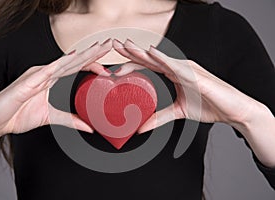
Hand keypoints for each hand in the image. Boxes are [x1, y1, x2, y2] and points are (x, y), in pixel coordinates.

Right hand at [0, 39, 112, 141]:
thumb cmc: (17, 115)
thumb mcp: (49, 117)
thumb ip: (69, 120)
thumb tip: (88, 127)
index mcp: (50, 79)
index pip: (75, 68)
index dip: (91, 64)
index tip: (108, 67)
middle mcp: (45, 73)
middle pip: (73, 61)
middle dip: (92, 53)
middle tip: (109, 44)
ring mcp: (36, 75)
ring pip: (64, 62)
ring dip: (82, 54)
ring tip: (98, 48)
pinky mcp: (27, 82)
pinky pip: (46, 71)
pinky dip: (60, 65)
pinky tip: (72, 58)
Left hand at [112, 39, 262, 132]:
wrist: (234, 111)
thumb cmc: (210, 106)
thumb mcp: (179, 112)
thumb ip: (160, 117)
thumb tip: (141, 128)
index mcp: (174, 73)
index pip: (148, 66)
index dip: (131, 64)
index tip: (114, 68)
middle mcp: (178, 68)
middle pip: (151, 58)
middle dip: (131, 51)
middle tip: (113, 45)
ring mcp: (187, 69)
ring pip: (161, 58)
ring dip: (142, 52)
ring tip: (127, 46)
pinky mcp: (197, 75)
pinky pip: (177, 65)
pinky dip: (164, 59)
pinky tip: (152, 53)